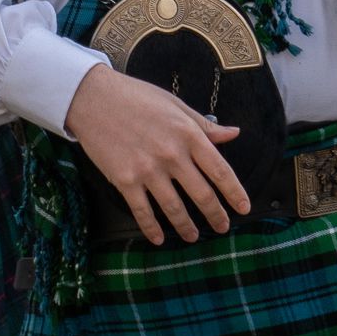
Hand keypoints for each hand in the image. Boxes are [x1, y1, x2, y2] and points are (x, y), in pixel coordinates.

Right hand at [62, 65, 249, 244]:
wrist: (93, 98)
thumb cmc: (136, 97)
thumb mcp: (175, 105)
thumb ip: (204, 125)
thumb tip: (233, 134)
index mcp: (188, 134)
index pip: (220, 170)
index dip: (234, 193)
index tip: (244, 208)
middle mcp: (172, 155)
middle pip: (202, 194)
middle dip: (216, 215)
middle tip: (222, 227)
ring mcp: (148, 170)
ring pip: (174, 208)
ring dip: (186, 226)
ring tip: (193, 236)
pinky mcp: (125, 180)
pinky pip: (143, 211)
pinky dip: (152, 228)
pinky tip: (159, 238)